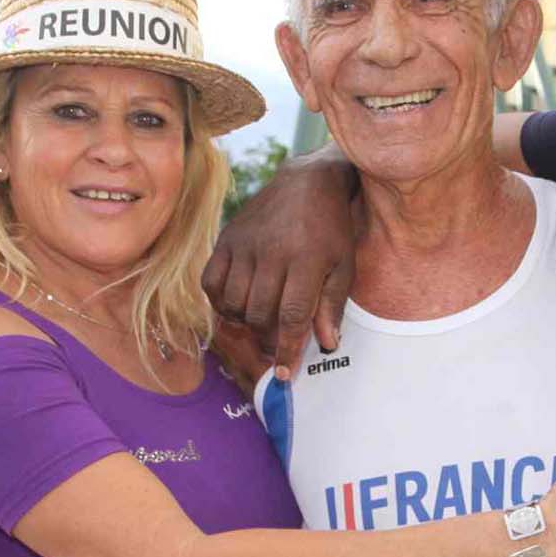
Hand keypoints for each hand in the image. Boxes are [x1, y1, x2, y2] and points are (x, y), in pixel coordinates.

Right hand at [203, 152, 356, 379]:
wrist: (307, 183)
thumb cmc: (331, 230)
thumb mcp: (344, 267)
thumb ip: (333, 306)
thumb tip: (326, 345)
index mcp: (306, 260)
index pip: (291, 315)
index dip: (286, 348)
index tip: (283, 373)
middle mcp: (272, 252)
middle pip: (259, 314)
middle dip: (267, 338)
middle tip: (275, 343)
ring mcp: (245, 245)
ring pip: (233, 302)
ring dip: (244, 321)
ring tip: (259, 320)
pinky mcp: (227, 238)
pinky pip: (211, 282)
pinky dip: (220, 301)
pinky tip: (237, 304)